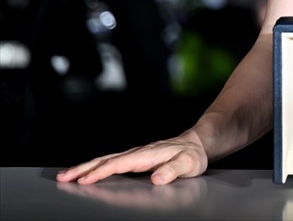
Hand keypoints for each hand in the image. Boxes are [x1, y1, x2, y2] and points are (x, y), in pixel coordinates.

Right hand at [56, 130, 208, 185]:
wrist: (197, 143)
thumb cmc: (192, 155)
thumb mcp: (188, 164)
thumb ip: (173, 170)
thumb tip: (157, 178)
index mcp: (149, 154)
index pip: (121, 163)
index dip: (102, 172)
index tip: (85, 180)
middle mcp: (139, 152)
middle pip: (107, 160)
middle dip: (84, 168)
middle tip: (63, 177)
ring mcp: (135, 154)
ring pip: (106, 159)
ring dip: (85, 167)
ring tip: (65, 175)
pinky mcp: (135, 158)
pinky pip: (111, 161)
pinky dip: (95, 166)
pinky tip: (85, 172)